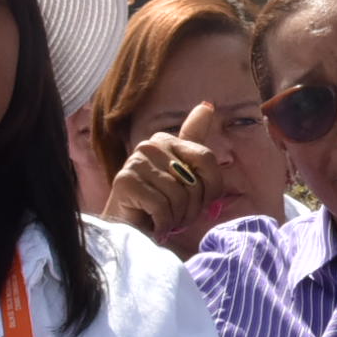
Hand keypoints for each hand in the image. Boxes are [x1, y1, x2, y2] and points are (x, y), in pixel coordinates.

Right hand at [100, 103, 225, 247]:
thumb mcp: (185, 174)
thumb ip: (194, 141)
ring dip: (177, 217)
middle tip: (177, 215)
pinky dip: (164, 223)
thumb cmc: (159, 207)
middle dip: (192, 207)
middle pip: (194, 180)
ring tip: (164, 220)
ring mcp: (136, 162)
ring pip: (179, 195)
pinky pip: (162, 206)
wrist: (128, 233)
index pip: (206, 158)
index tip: (202, 200)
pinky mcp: (125, 182)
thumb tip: (208, 104)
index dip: (211, 187)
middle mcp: (149, 145)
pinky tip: (155, 226)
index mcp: (166, 141)